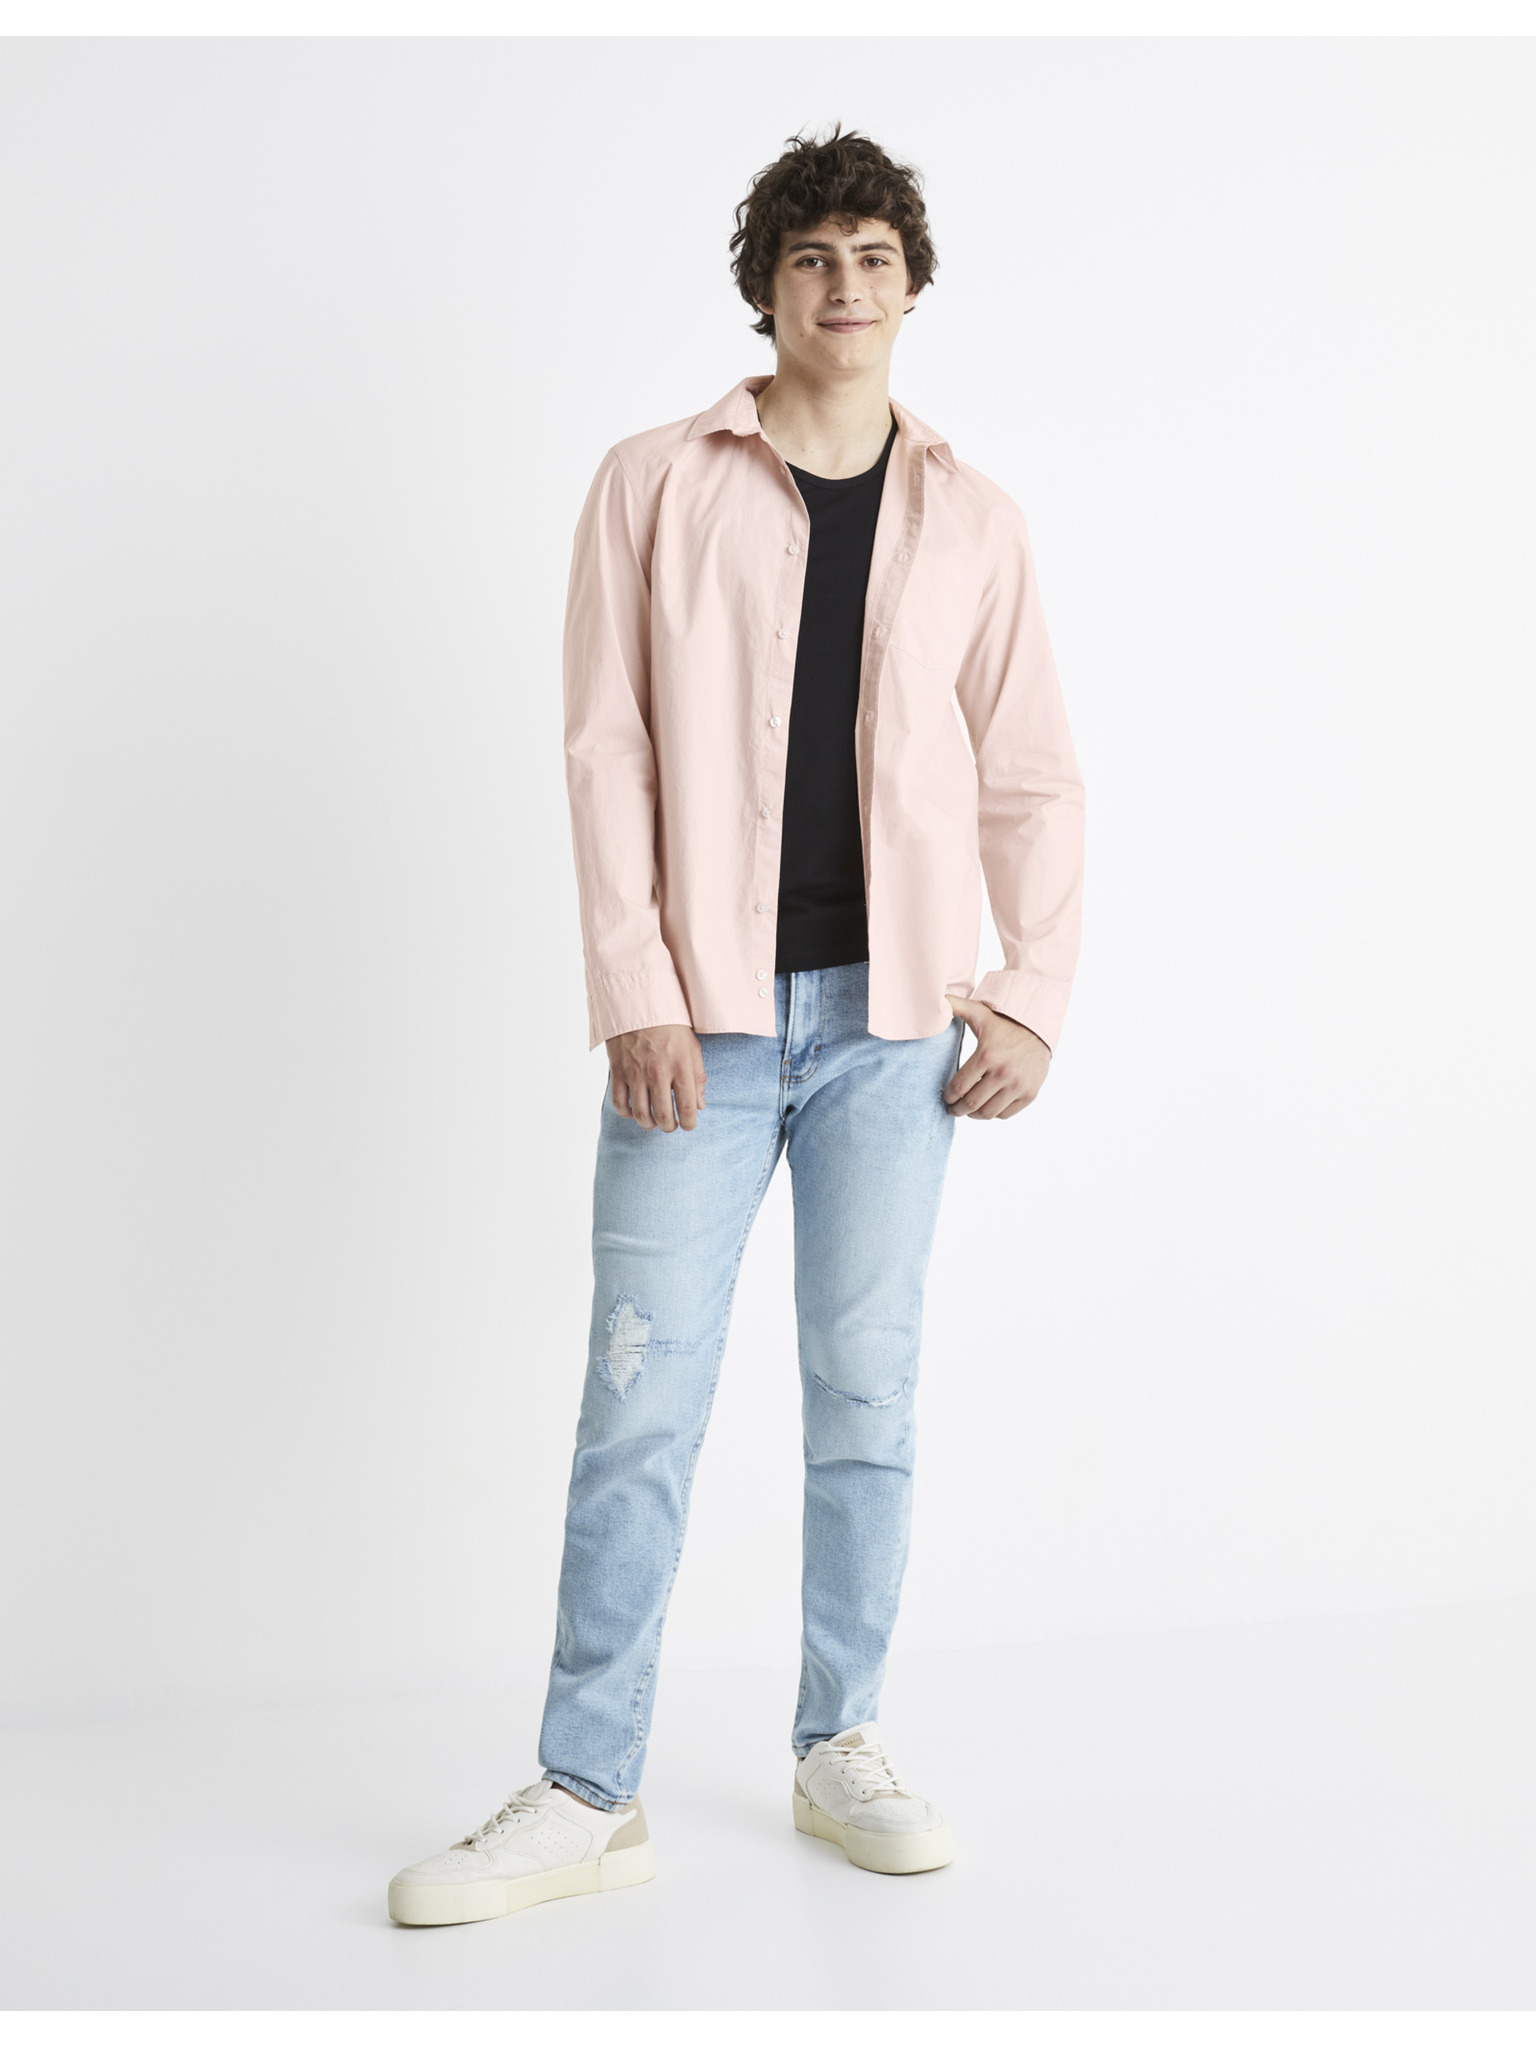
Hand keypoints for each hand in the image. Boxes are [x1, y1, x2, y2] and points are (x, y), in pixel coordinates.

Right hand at [606, 1023, 705, 1131]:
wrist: (639, 1003)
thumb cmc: (670, 1026)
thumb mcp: (691, 1047)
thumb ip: (698, 1078)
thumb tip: (699, 1106)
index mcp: (680, 1066)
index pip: (688, 1106)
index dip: (689, 1123)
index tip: (689, 1125)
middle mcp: (658, 1072)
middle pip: (664, 1116)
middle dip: (670, 1127)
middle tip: (671, 1125)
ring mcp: (635, 1073)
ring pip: (641, 1114)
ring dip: (649, 1124)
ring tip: (654, 1121)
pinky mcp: (618, 1071)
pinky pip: (619, 1103)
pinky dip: (627, 1113)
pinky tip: (635, 1111)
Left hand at [943, 997, 1050, 1119]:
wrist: (1039, 1029)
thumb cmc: (1005, 1023)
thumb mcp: (980, 1013)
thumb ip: (956, 1006)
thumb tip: (938, 999)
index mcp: (987, 1055)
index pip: (959, 1087)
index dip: (948, 1097)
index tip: (945, 1098)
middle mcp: (1003, 1072)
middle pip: (971, 1103)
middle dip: (957, 1109)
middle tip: (952, 1109)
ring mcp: (1018, 1085)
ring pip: (988, 1113)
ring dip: (974, 1115)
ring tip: (968, 1111)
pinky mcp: (1030, 1093)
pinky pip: (1005, 1114)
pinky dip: (994, 1113)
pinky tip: (987, 1107)